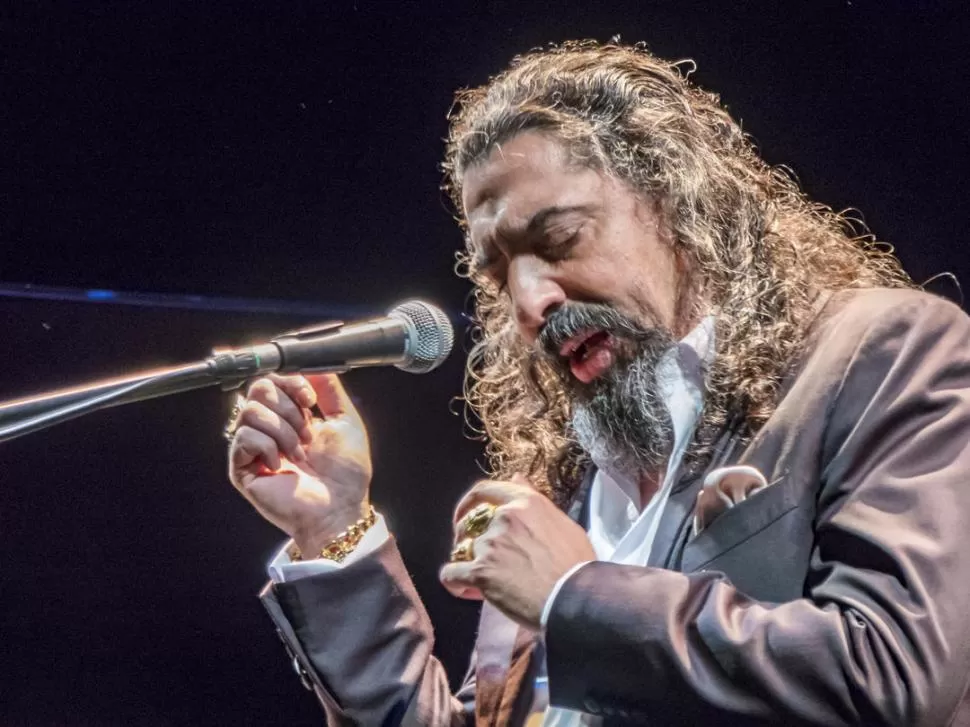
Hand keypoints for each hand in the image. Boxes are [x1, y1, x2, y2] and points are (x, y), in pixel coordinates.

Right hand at [227, 373, 372, 554]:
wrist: (341, 507)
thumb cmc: (346, 473)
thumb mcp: (344, 419)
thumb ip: (328, 388)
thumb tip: (311, 362)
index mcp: (291, 414)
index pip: (274, 378)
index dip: (291, 382)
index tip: (310, 400)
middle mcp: (269, 427)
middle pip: (258, 387)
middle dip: (288, 408)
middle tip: (307, 434)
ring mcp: (253, 447)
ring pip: (250, 410)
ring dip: (282, 430)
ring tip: (298, 452)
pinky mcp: (241, 467)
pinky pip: (243, 436)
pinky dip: (268, 447)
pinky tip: (281, 465)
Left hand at [439, 476, 595, 628]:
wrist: (575, 597)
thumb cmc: (576, 564)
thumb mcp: (562, 523)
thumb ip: (534, 500)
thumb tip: (517, 478)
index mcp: (524, 503)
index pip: (484, 491)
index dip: (468, 503)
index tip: (464, 515)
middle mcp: (504, 518)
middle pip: (469, 524)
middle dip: (467, 539)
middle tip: (479, 557)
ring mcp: (490, 545)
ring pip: (462, 550)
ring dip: (468, 564)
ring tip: (484, 582)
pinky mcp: (481, 572)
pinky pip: (451, 574)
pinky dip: (455, 583)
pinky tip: (468, 591)